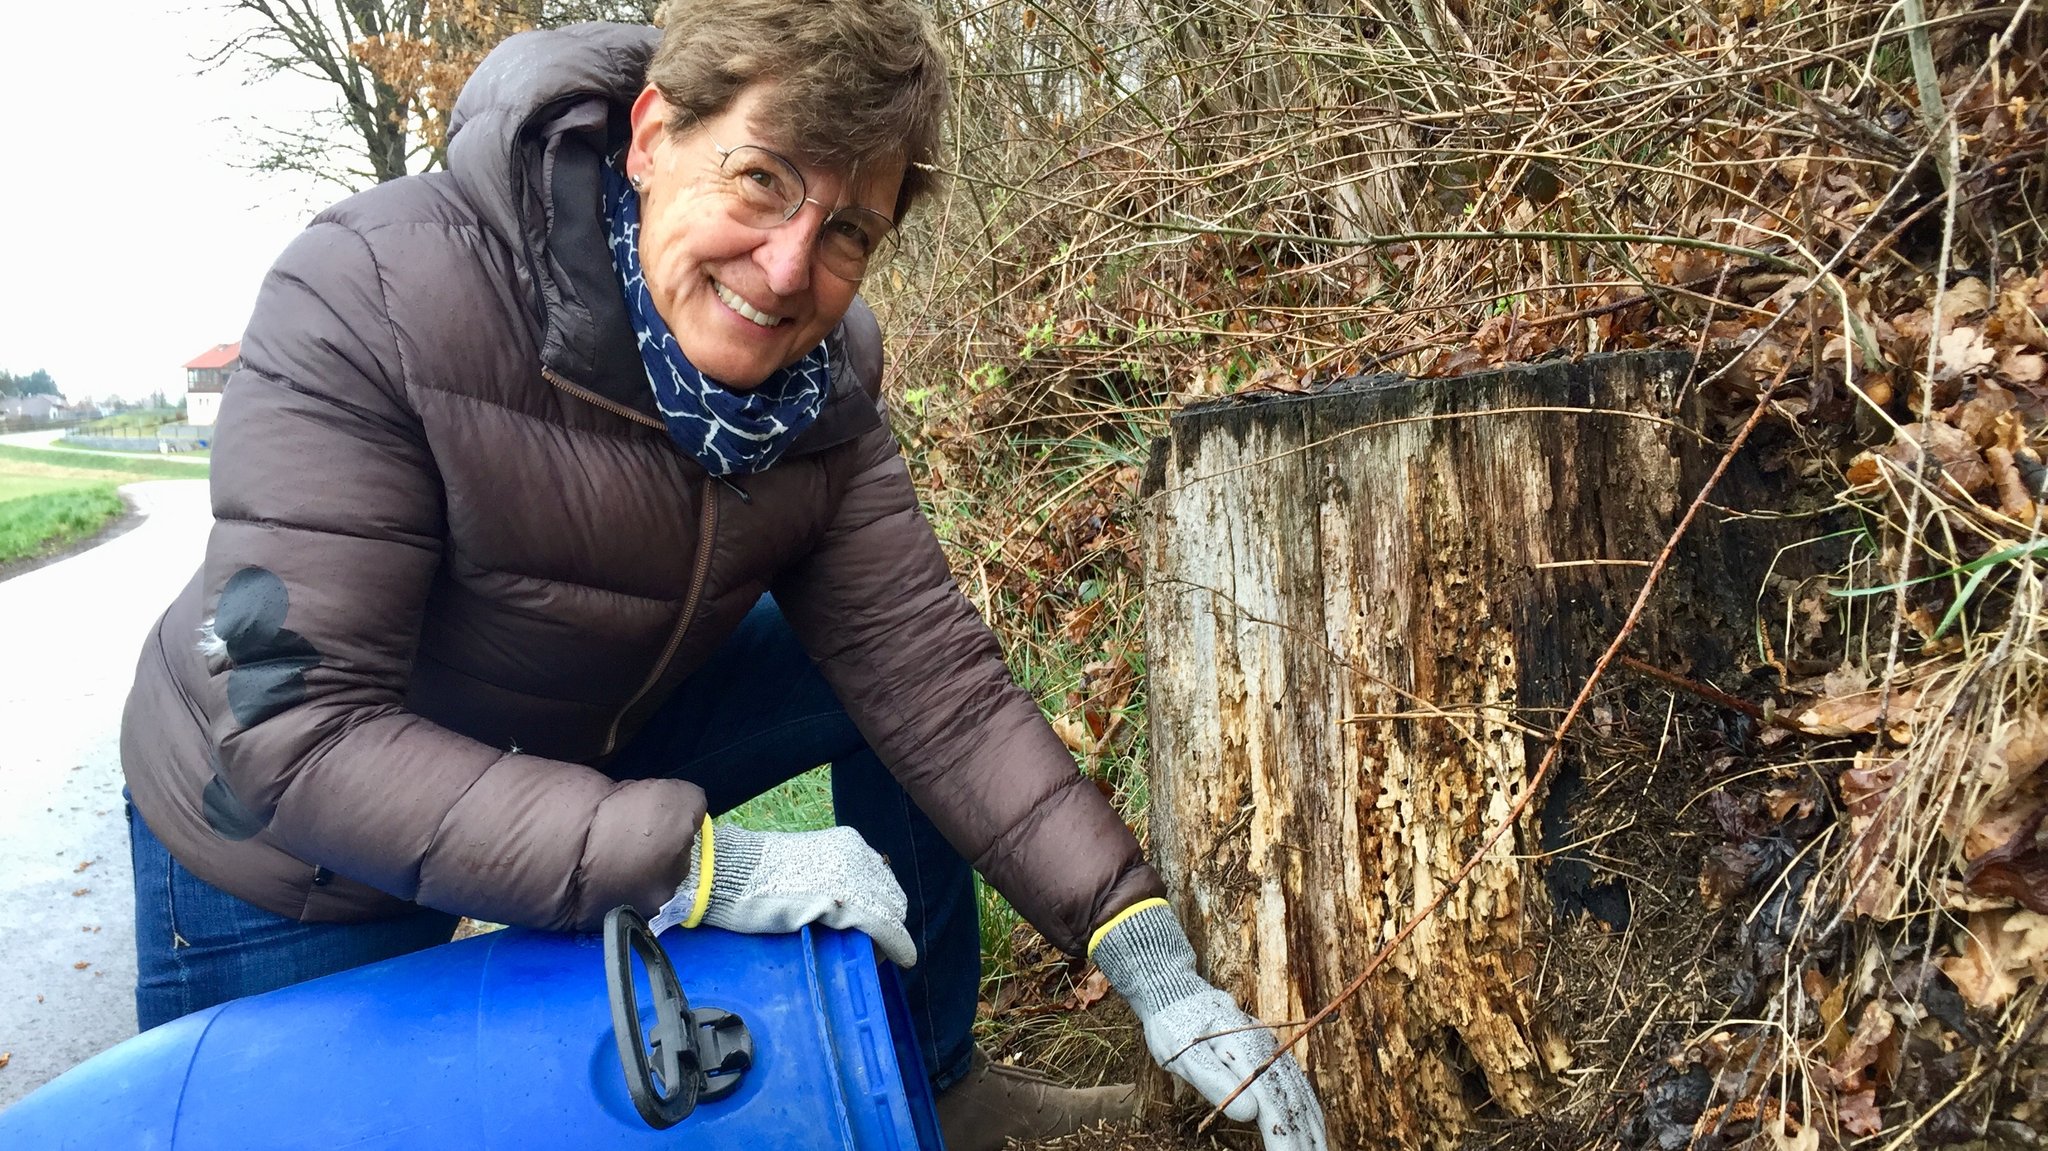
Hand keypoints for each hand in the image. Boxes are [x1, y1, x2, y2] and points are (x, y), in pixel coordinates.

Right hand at [654, 820, 915, 966]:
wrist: (732, 875)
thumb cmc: (754, 875)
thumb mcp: (801, 865)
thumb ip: (826, 876)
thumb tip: (837, 903)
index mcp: (847, 843)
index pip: (879, 878)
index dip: (880, 905)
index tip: (872, 926)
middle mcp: (860, 856)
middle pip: (891, 895)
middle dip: (887, 921)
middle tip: (872, 945)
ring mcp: (858, 879)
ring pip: (892, 913)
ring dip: (889, 936)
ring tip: (875, 955)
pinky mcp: (853, 905)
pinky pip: (886, 929)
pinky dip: (896, 946)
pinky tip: (900, 959)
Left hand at [1091, 901, 1325, 1150]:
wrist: (1172, 988)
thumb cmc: (1173, 1024)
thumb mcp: (1184, 1055)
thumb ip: (1215, 1083)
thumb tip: (1250, 1114)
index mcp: (1247, 1052)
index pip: (1273, 1105)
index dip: (1285, 1137)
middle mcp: (1267, 1047)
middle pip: (1292, 1101)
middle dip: (1305, 1137)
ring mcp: (1270, 1047)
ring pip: (1298, 1091)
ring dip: (1312, 1124)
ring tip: (1320, 1149)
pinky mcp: (1268, 1049)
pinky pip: (1294, 1081)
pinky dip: (1306, 1106)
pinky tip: (1312, 1123)